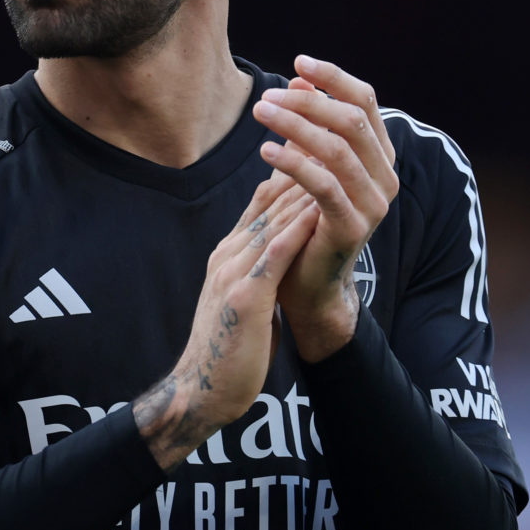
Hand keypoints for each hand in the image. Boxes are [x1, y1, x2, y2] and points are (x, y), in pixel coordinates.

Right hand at [134, 172, 318, 470]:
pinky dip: (294, 230)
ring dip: (302, 189)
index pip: (262, 204)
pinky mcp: (244, 297)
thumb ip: (256, 270)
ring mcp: (233, 274)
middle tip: (329, 138)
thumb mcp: (241, 299)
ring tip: (330, 160)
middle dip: (300, 168)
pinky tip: (316, 210)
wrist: (199, 392)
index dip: (291, 173)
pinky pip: (273, 256)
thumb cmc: (226, 352)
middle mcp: (228, 256)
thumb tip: (278, 252)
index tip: (319, 147)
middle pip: (268, 203)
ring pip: (272, 221)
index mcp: (228, 255)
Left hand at [250, 55, 398, 361]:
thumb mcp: (310, 165)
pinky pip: (323, 184)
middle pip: (351, 120)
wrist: (309, 283)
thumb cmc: (306, 220)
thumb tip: (299, 77)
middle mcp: (385, 177)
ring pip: (336, 148)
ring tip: (260, 114)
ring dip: (294, 125)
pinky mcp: (352, 226)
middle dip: (308, 101)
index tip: (297, 62)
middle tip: (268, 97)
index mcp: (379, 156)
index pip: (365, 102)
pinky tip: (266, 150)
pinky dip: (293, 162)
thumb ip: (311, 125)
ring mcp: (373, 203)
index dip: (333, 77)